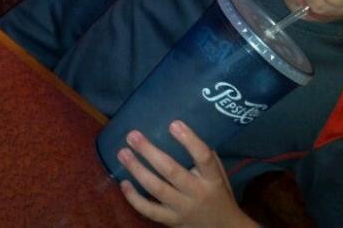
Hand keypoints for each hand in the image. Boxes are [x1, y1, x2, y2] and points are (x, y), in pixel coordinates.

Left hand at [117, 120, 257, 227]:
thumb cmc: (218, 193)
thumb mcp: (219, 174)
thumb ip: (204, 156)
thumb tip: (182, 128)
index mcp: (212, 178)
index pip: (204, 158)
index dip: (189, 140)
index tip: (173, 124)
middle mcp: (197, 193)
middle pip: (171, 171)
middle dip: (149, 152)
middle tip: (133, 135)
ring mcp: (182, 209)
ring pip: (156, 189)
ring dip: (137, 170)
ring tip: (123, 153)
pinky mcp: (171, 220)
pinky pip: (149, 210)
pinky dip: (134, 198)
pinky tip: (123, 182)